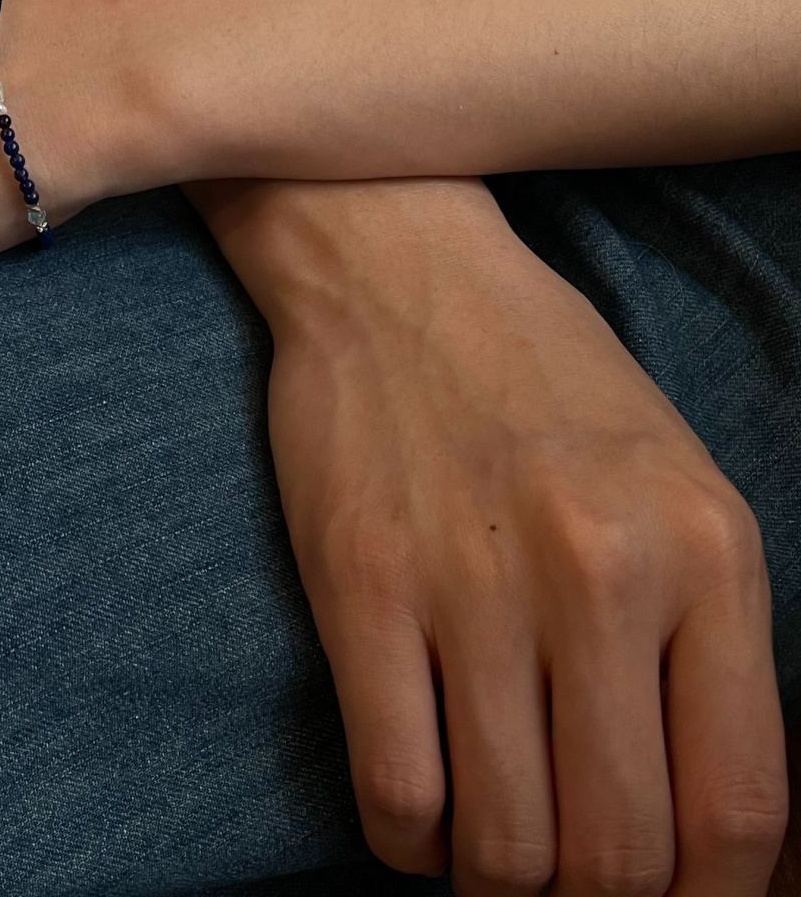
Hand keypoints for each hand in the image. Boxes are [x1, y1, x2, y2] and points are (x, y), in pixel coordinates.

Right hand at [259, 211, 787, 892]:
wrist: (394, 265)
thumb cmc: (543, 377)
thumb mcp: (678, 486)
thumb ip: (712, 650)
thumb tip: (733, 843)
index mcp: (705, 550)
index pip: (741, 812)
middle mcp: (599, 572)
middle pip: (620, 852)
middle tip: (570, 879)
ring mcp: (470, 579)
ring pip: (505, 846)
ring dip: (501, 882)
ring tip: (494, 849)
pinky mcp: (360, 580)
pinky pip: (396, 787)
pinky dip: (408, 841)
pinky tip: (421, 812)